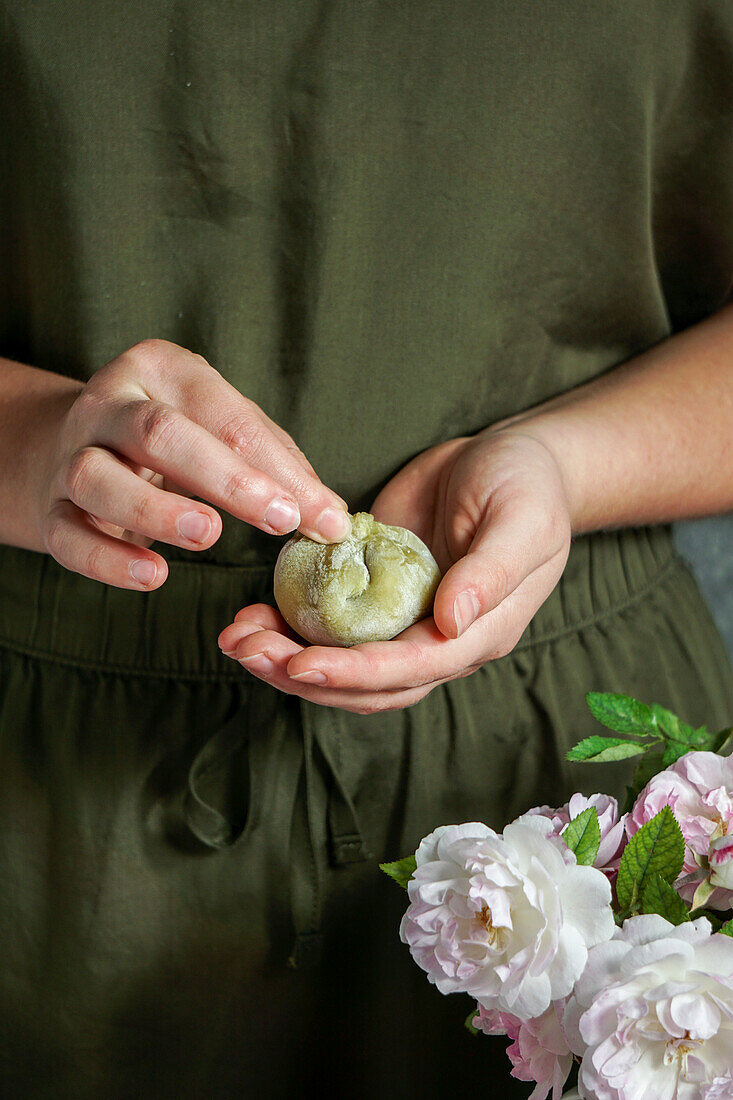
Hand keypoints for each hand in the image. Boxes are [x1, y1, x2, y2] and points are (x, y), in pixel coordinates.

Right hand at [32, 340, 349, 588]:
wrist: (73, 451)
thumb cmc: (172, 442)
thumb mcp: (221, 429)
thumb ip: (275, 464)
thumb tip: (331, 516)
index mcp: (159, 370)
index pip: (225, 415)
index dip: (278, 469)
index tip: (325, 517)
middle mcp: (108, 405)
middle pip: (160, 434)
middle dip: (227, 477)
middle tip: (280, 518)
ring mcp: (71, 456)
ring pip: (100, 477)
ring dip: (156, 510)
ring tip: (207, 535)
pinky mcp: (49, 509)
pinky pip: (69, 536)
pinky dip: (108, 559)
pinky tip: (153, 575)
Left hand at [218, 427, 571, 711]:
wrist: (511, 457)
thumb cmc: (529, 488)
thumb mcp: (522, 522)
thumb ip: (492, 573)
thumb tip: (453, 621)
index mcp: (477, 634)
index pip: (410, 669)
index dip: (353, 673)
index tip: (301, 665)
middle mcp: (436, 640)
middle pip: (365, 684)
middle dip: (302, 674)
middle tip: (246, 652)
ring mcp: (402, 618)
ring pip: (340, 662)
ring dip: (285, 659)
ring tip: (235, 639)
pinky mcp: (375, 591)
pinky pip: (329, 622)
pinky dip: (289, 625)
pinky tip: (254, 615)